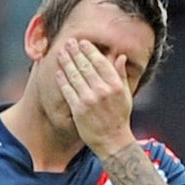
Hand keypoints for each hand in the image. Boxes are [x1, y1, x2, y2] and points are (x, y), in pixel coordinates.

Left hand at [55, 38, 135, 157]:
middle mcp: (102, 90)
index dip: (89, 50)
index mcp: (115, 85)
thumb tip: (120, 56)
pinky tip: (58, 71)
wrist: (113, 141)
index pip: (100, 62)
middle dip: (75, 52)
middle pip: (85, 66)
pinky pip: (68, 90)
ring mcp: (89, 100)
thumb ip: (121, 75)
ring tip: (61, 52)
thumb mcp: (125, 95)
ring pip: (75, 76)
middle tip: (68, 43)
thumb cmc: (119, 118)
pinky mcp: (78, 109)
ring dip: (66, 62)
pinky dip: (62, 80)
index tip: (82, 42)